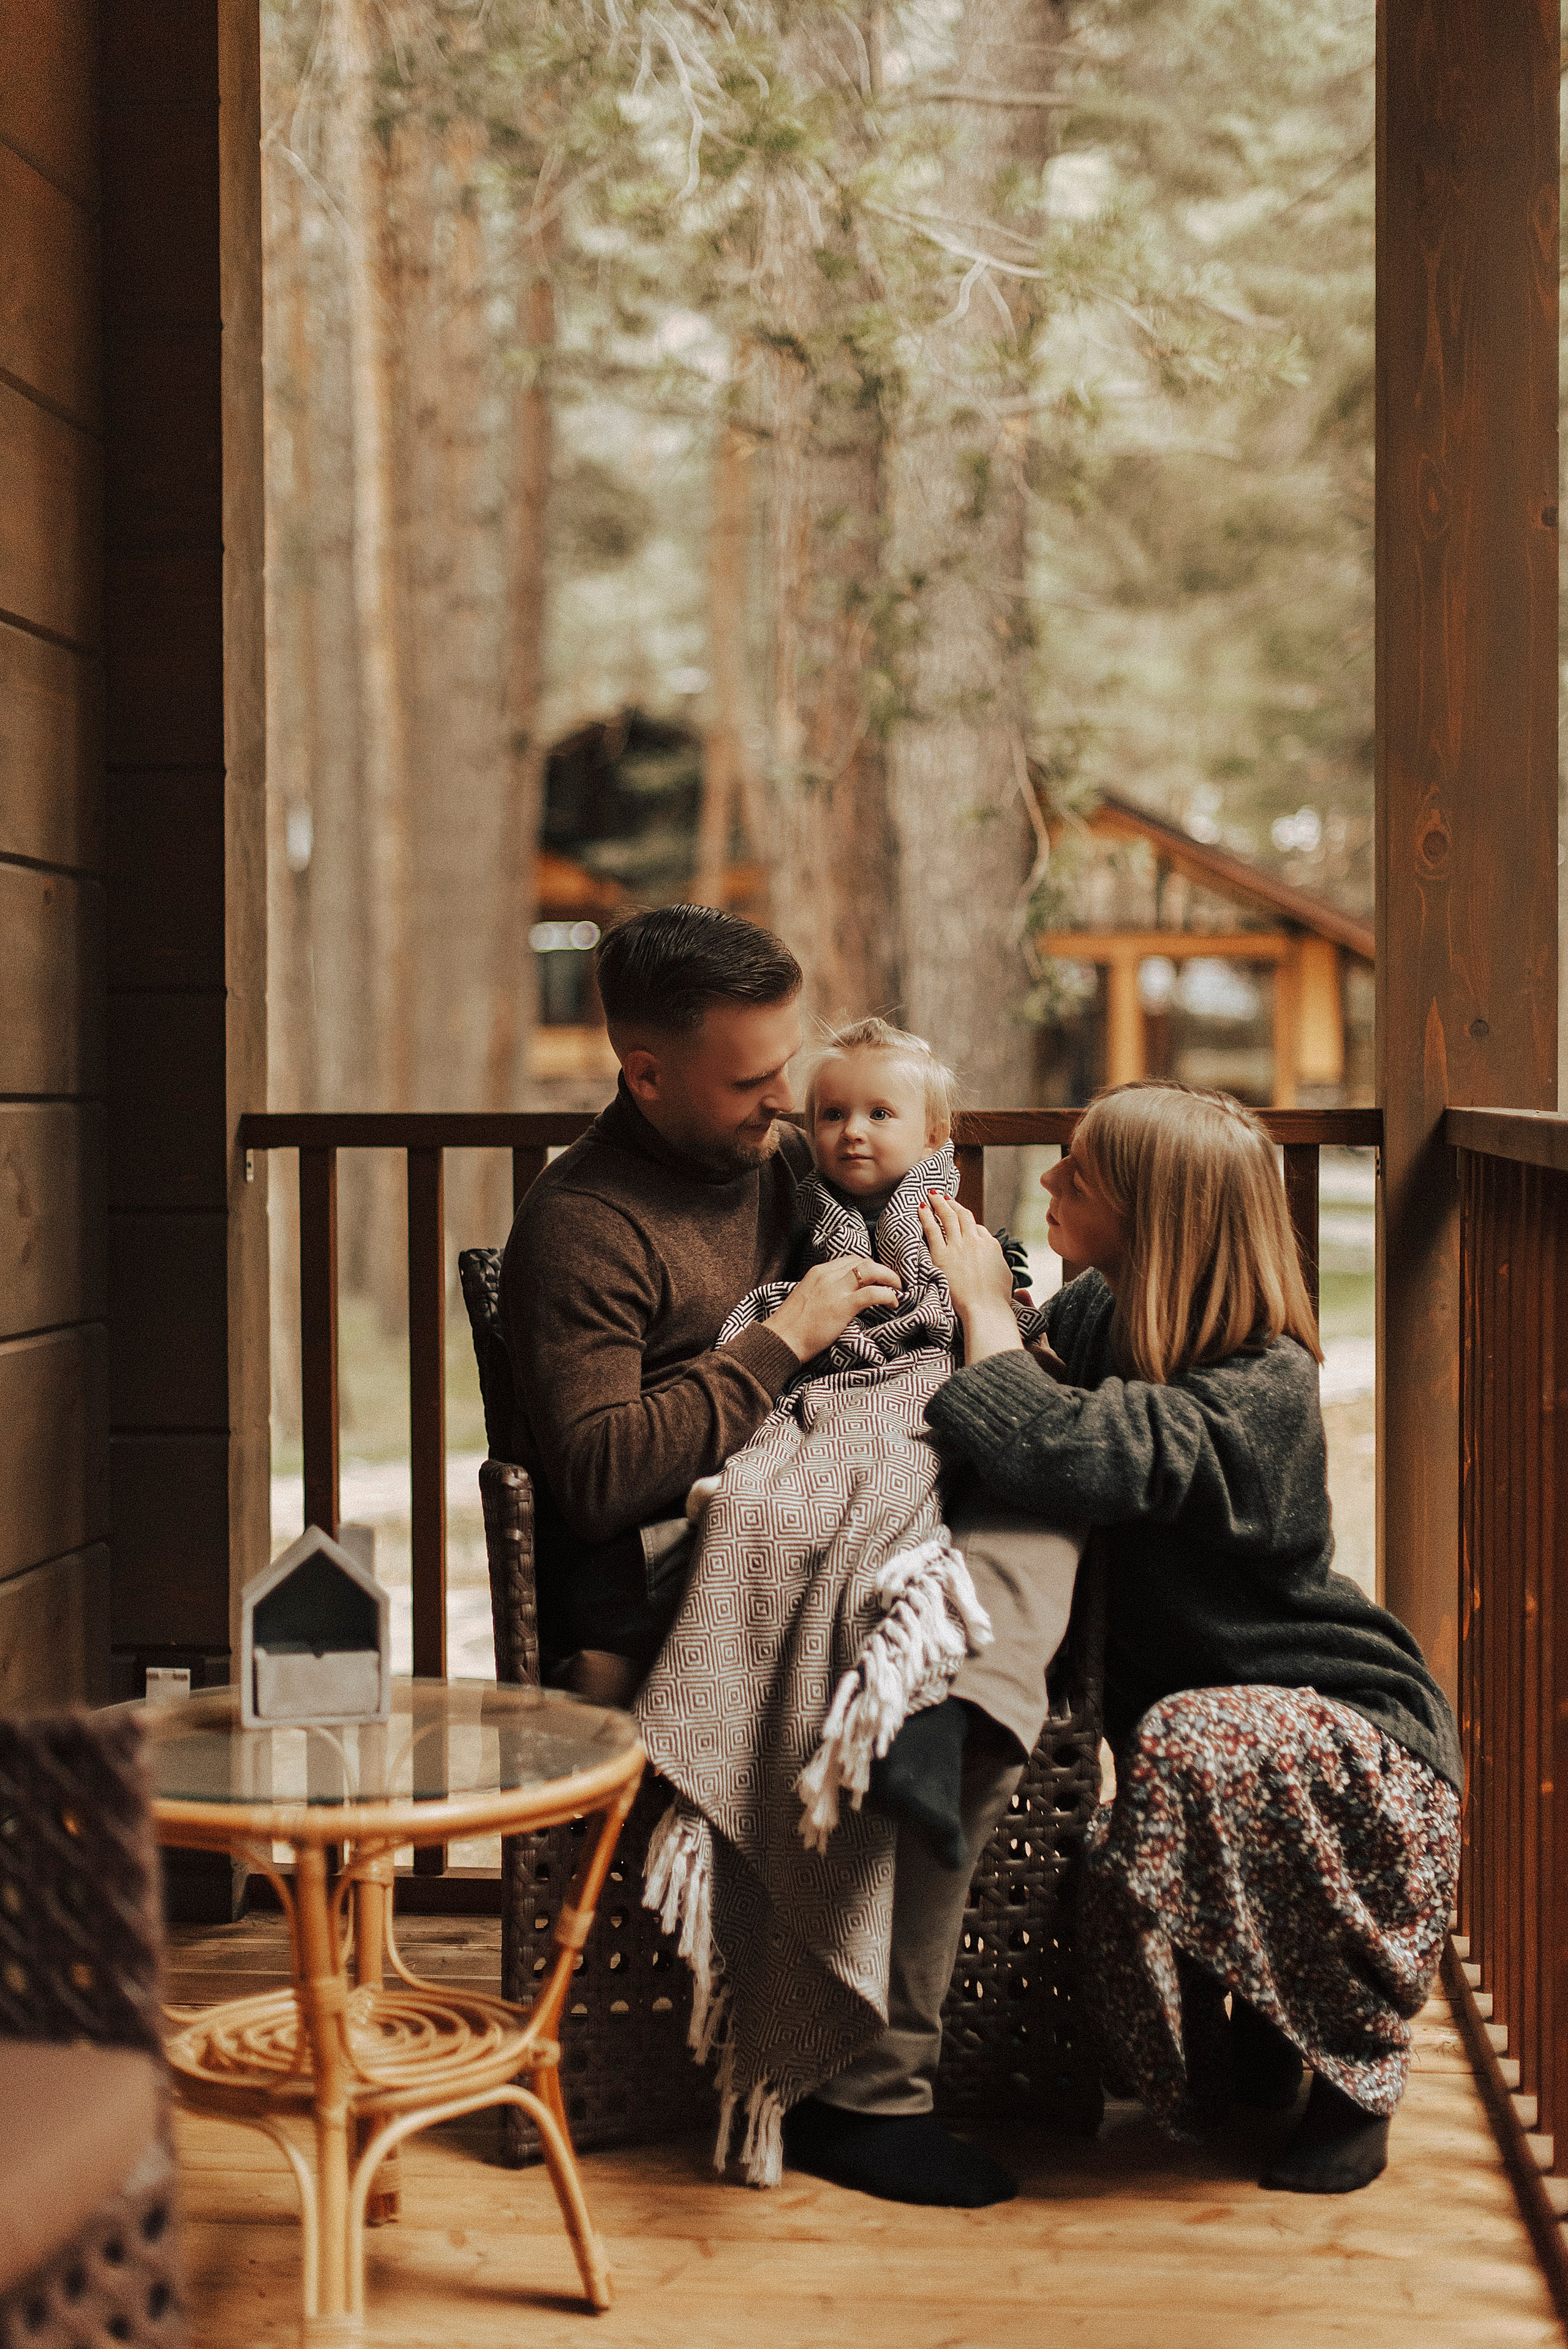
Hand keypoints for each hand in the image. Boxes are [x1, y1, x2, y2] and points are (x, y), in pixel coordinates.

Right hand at [764, 1256, 902, 1363]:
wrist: (781, 1340)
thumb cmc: (792, 1326)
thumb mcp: (807, 1298)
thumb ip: (824, 1292)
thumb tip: (842, 1297)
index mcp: (818, 1272)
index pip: (850, 1260)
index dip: (868, 1268)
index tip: (877, 1279)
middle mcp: (827, 1275)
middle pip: (863, 1261)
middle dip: (882, 1270)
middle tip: (892, 1283)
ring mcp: (835, 1289)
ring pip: (871, 1270)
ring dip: (890, 1278)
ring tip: (898, 1290)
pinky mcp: (843, 1305)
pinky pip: (873, 1293)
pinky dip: (888, 1295)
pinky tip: (892, 1303)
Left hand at [919, 1192, 1024, 1364]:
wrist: (986, 1309)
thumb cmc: (996, 1300)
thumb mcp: (1004, 1275)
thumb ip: (996, 1261)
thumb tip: (993, 1259)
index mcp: (991, 1245)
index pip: (977, 1228)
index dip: (967, 1222)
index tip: (959, 1218)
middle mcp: (975, 1241)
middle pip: (962, 1216)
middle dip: (952, 1204)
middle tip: (943, 1197)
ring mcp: (958, 1247)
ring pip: (948, 1217)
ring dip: (939, 1204)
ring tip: (931, 1195)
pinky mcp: (942, 1255)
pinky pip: (932, 1230)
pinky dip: (926, 1216)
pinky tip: (921, 1208)